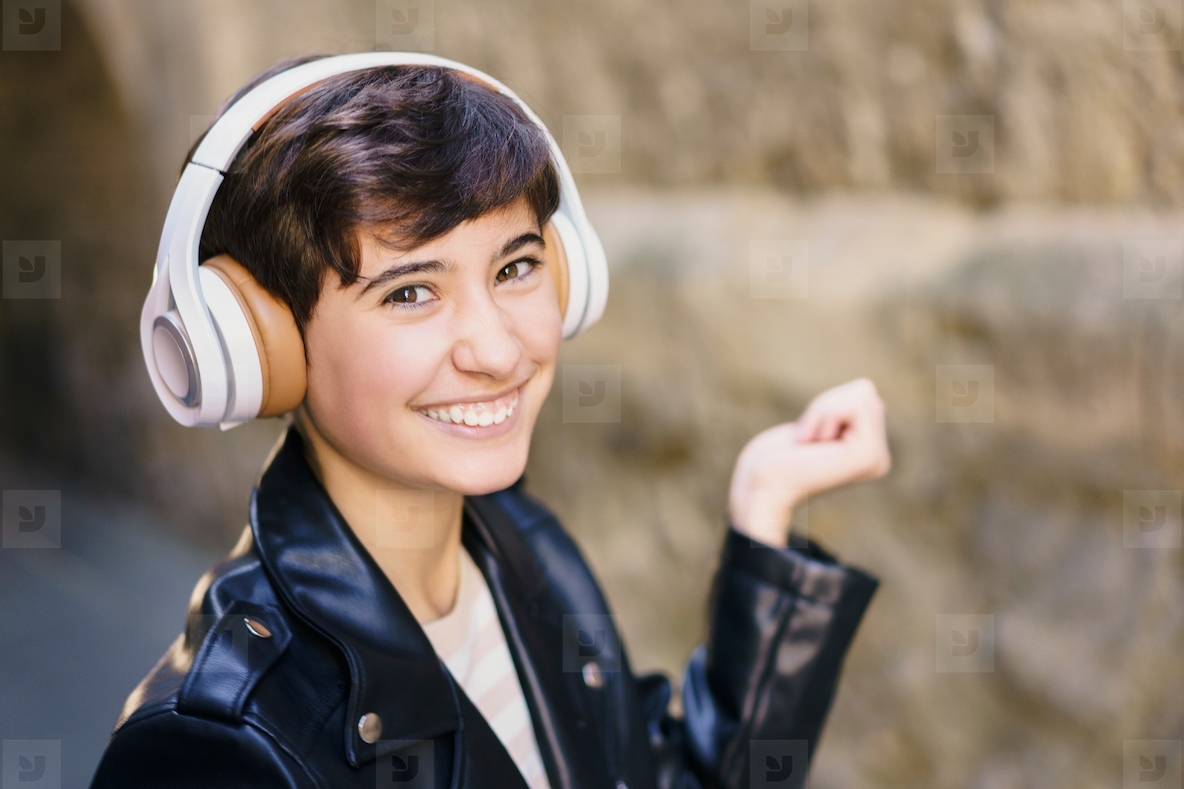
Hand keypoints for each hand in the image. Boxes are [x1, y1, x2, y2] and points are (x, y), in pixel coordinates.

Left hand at [728, 378, 890, 546]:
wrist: (761, 487)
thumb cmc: (775, 458)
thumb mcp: (816, 424)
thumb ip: (844, 410)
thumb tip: (866, 390)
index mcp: (868, 452)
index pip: (863, 393)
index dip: (825, 405)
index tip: (809, 437)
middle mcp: (879, 458)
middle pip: (864, 391)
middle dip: (825, 405)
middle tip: (807, 441)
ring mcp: (877, 458)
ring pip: (862, 393)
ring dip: (823, 410)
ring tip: (810, 444)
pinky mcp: (869, 455)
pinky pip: (855, 403)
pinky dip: (824, 413)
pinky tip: (812, 445)